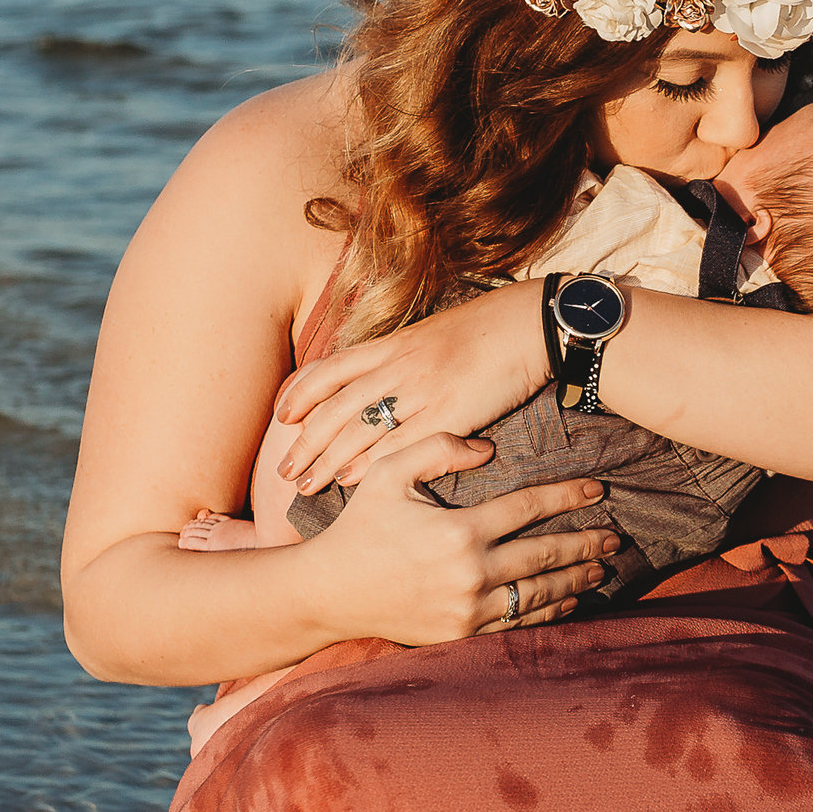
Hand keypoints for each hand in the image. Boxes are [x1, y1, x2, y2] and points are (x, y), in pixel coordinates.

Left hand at [273, 278, 550, 495]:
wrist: (529, 325)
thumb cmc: (487, 330)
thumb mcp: (431, 333)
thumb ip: (401, 355)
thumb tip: (379, 374)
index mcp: (391, 344)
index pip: (329, 369)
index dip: (300, 393)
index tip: (283, 416)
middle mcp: (396, 367)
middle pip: (334, 408)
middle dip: (305, 443)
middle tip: (285, 471)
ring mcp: (419, 391)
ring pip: (357, 431)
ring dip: (326, 462)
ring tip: (305, 486)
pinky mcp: (447, 414)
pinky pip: (397, 445)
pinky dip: (368, 465)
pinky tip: (349, 482)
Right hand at [300, 431, 618, 643]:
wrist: (328, 594)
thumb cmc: (359, 528)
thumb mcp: (387, 474)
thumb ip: (436, 449)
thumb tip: (487, 448)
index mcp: (458, 530)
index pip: (529, 508)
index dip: (567, 497)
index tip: (597, 491)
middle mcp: (470, 573)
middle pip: (546, 554)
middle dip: (585, 543)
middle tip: (614, 536)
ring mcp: (469, 610)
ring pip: (538, 593)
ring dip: (575, 580)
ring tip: (600, 568)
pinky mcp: (462, 635)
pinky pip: (517, 624)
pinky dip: (547, 612)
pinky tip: (567, 601)